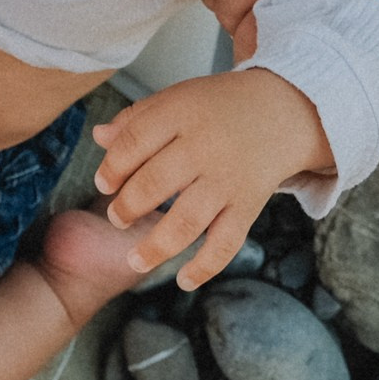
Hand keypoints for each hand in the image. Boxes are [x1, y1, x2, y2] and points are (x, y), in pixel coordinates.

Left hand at [87, 69, 320, 290]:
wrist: (280, 111)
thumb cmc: (216, 107)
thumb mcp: (176, 98)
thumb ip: (136, 119)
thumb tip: (98, 137)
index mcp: (180, 114)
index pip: (135, 142)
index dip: (112, 167)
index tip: (102, 184)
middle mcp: (203, 147)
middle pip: (156, 182)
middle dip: (128, 206)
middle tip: (116, 218)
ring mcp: (227, 179)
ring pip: (187, 220)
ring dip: (156, 246)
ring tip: (134, 259)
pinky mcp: (247, 205)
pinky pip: (227, 242)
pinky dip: (206, 266)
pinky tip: (184, 280)